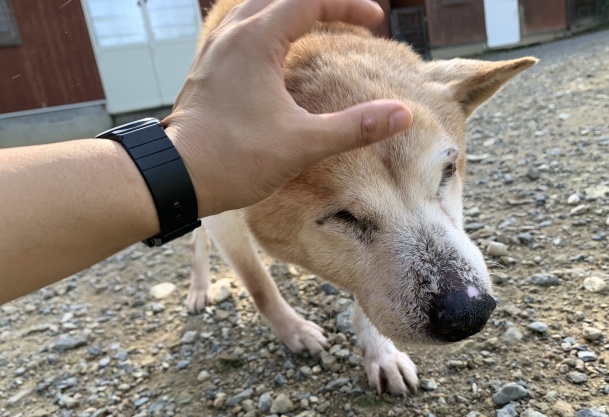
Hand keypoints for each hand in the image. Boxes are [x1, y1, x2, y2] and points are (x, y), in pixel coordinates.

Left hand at [163, 0, 412, 216]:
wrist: (176, 177)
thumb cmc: (235, 159)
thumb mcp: (303, 144)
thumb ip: (354, 127)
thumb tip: (402, 114)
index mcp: (256, 41)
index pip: (310, 1)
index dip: (348, 5)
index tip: (375, 20)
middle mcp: (232, 34)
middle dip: (321, 2)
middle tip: (350, 18)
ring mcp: (215, 50)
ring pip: (256, 7)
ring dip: (290, 10)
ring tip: (317, 25)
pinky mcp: (207, 69)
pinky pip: (240, 29)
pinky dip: (267, 27)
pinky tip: (275, 49)